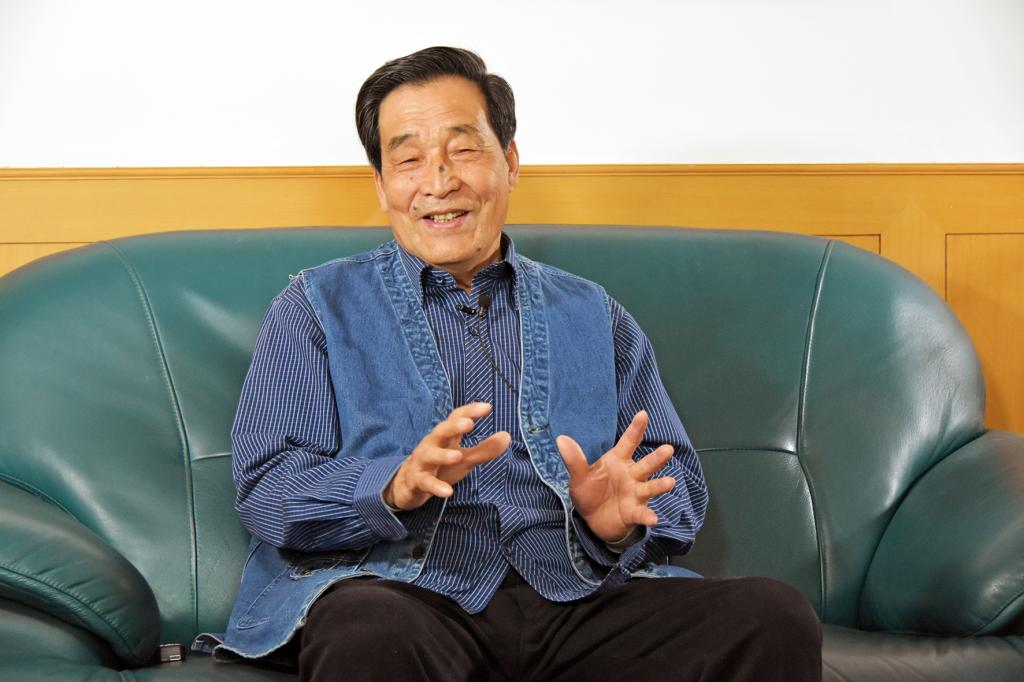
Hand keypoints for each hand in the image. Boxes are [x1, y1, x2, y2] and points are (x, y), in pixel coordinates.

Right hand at [383, 402, 510, 510]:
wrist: (409, 485)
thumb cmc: (440, 466)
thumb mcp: (464, 458)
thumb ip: (485, 449)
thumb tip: (507, 436)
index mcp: (445, 437)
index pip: (455, 418)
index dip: (469, 411)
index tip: (487, 407)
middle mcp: (432, 445)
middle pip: (440, 431)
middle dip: (453, 426)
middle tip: (469, 424)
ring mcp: (422, 462)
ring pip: (429, 455)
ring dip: (442, 455)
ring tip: (457, 456)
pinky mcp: (416, 480)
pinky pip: (425, 482)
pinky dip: (435, 486)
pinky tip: (447, 492)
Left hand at [556, 410, 675, 542]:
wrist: (594, 519)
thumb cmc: (590, 491)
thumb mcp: (579, 476)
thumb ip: (574, 460)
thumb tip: (561, 439)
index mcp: (618, 461)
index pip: (628, 442)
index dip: (635, 429)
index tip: (643, 414)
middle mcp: (631, 475)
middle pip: (646, 464)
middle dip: (657, 457)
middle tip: (668, 448)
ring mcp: (635, 493)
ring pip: (650, 487)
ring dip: (660, 485)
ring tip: (670, 482)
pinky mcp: (634, 512)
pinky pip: (642, 513)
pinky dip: (647, 516)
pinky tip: (653, 518)